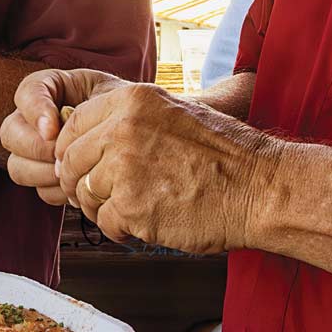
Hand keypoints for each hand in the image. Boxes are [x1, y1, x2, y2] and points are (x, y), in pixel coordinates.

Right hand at [4, 68, 129, 204]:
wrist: (139, 135)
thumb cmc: (126, 109)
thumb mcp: (112, 94)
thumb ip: (87, 105)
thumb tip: (56, 134)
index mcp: (49, 88)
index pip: (26, 93)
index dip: (34, 111)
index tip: (53, 128)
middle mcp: (33, 119)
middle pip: (11, 133)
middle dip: (38, 148)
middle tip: (65, 156)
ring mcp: (35, 151)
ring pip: (17, 166)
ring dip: (45, 173)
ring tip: (74, 171)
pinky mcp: (47, 178)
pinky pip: (40, 189)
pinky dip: (59, 191)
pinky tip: (81, 184)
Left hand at [53, 80, 282, 252]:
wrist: (261, 189)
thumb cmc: (226, 156)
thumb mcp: (174, 113)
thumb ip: (129, 121)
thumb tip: (90, 140)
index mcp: (130, 101)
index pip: (72, 126)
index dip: (69, 151)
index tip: (80, 167)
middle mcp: (122, 130)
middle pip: (69, 162)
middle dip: (79, 183)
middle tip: (98, 197)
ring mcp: (124, 169)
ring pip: (85, 195)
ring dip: (102, 209)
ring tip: (132, 211)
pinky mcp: (132, 207)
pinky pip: (105, 223)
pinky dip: (121, 230)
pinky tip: (146, 224)